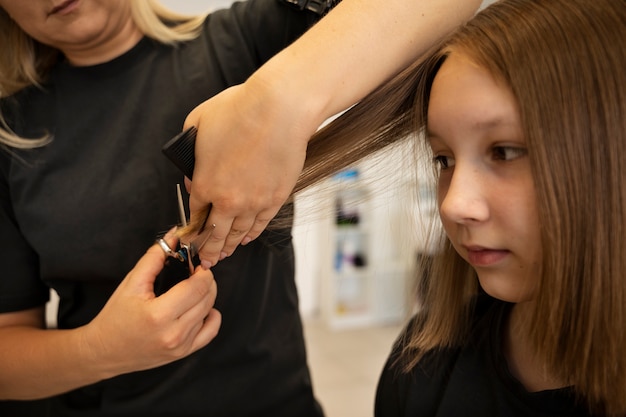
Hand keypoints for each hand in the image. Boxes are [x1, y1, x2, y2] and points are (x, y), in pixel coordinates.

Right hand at [81, 231, 220, 376]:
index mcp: (159, 314)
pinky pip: (211, 331)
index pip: (197, 286)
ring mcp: (180, 346)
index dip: (202, 270)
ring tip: (191, 289)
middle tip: (194, 273)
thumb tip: (174, 236)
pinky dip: (211, 316)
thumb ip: (154, 257)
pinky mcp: (184, 352)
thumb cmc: (115, 317)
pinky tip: (200, 308)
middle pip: (207, 297)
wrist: (104, 351)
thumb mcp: (132, 283)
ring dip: (205, 295)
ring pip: (210, 311)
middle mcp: (173, 333)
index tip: (196, 263)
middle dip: (205, 280)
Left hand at [183, 81, 314, 266]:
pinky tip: (245, 239)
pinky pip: (260, 224)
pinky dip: (251, 234)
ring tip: (222, 255)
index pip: (195, 214)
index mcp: (204, 183)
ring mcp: (254, 202)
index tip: (189, 237)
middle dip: (206, 249)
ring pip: (237, 233)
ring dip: (227, 246)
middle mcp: (228, 200)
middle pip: (214, 233)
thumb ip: (189, 155)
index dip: (191, 228)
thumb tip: (192, 176)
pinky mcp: (275, 199)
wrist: (279, 110)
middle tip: (203, 260)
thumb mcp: (196, 124)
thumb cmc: (239, 110)